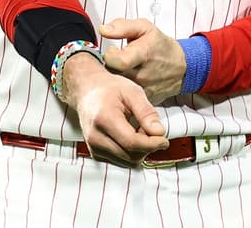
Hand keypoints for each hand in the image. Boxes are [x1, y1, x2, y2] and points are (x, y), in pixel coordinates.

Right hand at [58, 52, 168, 166]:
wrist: (86, 92)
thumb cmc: (109, 89)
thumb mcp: (132, 92)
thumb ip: (146, 112)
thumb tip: (159, 132)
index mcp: (104, 118)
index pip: (132, 142)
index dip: (152, 144)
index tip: (164, 140)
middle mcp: (95, 136)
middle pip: (131, 156)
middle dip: (147, 146)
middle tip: (149, 128)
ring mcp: (93, 147)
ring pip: (127, 162)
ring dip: (139, 151)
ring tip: (137, 130)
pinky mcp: (95, 154)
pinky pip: (121, 162)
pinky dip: (130, 153)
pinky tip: (129, 137)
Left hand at [99, 18, 186, 104]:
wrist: (182, 67)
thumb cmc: (160, 45)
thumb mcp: (145, 28)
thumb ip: (122, 26)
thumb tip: (103, 30)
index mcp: (143, 54)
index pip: (118, 61)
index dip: (110, 55)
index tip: (113, 51)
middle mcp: (143, 75)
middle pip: (114, 74)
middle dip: (111, 67)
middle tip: (116, 60)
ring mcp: (144, 90)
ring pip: (119, 86)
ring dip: (116, 78)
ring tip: (123, 69)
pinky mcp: (145, 100)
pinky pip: (127, 96)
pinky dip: (124, 89)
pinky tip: (128, 79)